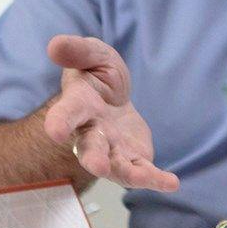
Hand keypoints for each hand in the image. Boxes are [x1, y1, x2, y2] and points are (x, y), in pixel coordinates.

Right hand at [38, 34, 179, 191]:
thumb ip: (78, 51)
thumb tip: (55, 44)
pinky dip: (156, 179)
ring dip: (128, 173)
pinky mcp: (133, 157)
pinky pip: (143, 171)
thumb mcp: (93, 55)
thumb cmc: (97, 75)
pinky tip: (171, 183)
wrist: (114, 96)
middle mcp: (91, 132)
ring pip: (117, 167)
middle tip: (97, 166)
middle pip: (90, 148)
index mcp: (78, 105)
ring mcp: (112, 149)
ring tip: (145, 178)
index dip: (60, 122)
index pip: (66, 113)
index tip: (55, 131)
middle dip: (93, 158)